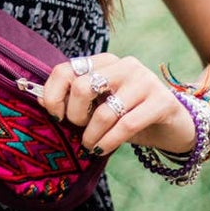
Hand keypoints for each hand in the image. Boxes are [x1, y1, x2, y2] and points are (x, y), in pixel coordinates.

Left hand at [37, 52, 196, 156]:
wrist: (174, 125)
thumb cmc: (129, 115)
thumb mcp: (100, 105)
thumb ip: (73, 100)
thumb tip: (35, 97)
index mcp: (105, 61)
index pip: (65, 70)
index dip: (53, 96)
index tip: (56, 116)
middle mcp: (125, 65)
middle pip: (82, 87)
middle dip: (74, 116)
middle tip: (78, 131)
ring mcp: (145, 81)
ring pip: (104, 112)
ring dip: (92, 136)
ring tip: (91, 145)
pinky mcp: (162, 102)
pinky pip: (126, 126)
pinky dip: (109, 142)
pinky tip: (103, 148)